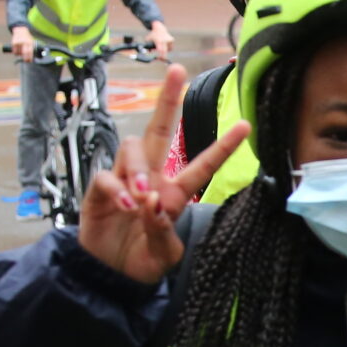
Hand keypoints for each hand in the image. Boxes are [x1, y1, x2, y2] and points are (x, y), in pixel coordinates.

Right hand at [10, 26, 35, 61]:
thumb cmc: (27, 38)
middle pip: (24, 52)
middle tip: (25, 61)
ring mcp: (19, 42)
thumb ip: (31, 48)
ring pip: (19, 53)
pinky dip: (16, 53)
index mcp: (30, 42)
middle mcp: (25, 42)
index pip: (30, 51)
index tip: (30, 61)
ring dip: (20, 55)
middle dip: (25, 58)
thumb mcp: (31, 41)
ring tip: (21, 52)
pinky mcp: (14, 42)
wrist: (20, 30)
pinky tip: (17, 51)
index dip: (30, 57)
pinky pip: (15, 51)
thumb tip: (32, 58)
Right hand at [75, 66, 252, 284]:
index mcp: (174, 192)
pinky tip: (127, 204)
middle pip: (159, 129)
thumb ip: (163, 232)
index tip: (246, 125)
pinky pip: (107, 176)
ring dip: (140, 168)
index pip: (202, 164)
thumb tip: (154, 203)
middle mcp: (151, 178)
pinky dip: (118, 187)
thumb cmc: (142, 260)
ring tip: (142, 195)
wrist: (109, 274)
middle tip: (177, 71)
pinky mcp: (100, 190)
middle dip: (168, 100)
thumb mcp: (164, 256)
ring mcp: (125, 180)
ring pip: (133, 148)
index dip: (223, 147)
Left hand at [147, 22, 175, 58]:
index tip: (159, 59)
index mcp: (158, 40)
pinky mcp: (172, 40)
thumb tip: (148, 54)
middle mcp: (164, 40)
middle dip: (164, 57)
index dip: (160, 55)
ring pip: (168, 50)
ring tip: (161, 46)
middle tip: (163, 60)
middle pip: (165, 51)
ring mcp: (169, 40)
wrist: (159, 28)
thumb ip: (147, 47)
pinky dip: (168, 48)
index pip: (160, 50)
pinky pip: (170, 47)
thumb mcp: (147, 40)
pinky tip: (164, 44)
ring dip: (165, 51)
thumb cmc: (152, 35)